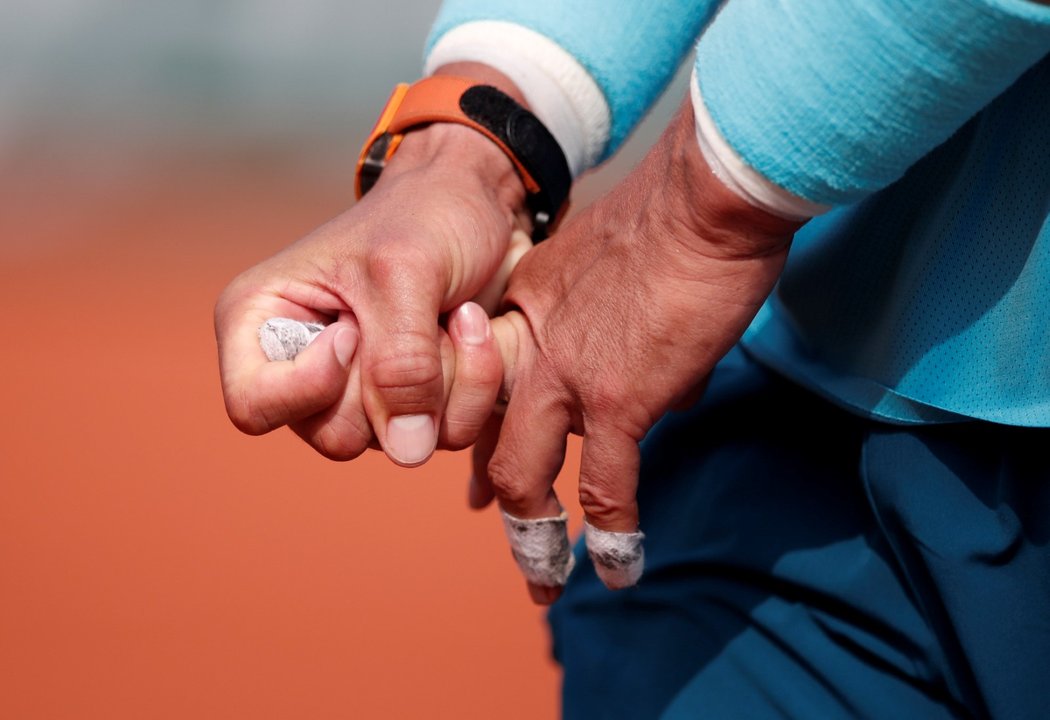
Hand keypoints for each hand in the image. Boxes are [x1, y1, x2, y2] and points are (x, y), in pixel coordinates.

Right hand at [215, 65, 532, 465]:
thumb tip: (407, 451)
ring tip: (457, 316)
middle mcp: (302, 369)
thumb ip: (401, 363)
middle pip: (336, 436)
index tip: (353, 330)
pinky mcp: (410, 403)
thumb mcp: (406, 273)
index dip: (311, 385)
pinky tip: (475, 331)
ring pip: (396, 443)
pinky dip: (471, 388)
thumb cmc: (426, 215)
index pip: (254, 407)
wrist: (481, 204)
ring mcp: (358, 393)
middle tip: (423, 316)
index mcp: (260, 321)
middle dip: (396, 382)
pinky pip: (441, 435)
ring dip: (445, 382)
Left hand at [476, 98, 805, 602]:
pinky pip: (606, 488)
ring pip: (526, 476)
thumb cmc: (675, 219)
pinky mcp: (616, 400)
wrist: (703, 199)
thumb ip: (621, 327)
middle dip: (496, 494)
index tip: (484, 475)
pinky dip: (612, 538)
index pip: (487, 387)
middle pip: (490, 437)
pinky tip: (621, 572)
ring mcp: (566, 377)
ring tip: (544, 582)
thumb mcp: (615, 263)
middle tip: (502, 528)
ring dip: (534, 539)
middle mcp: (529, 346)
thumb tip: (665, 392)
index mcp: (526, 307)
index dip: (482, 435)